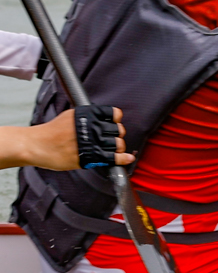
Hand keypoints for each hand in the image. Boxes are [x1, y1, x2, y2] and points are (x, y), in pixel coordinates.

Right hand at [1, 108, 128, 172]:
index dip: (115, 120)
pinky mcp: (90, 157)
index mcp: (88, 115)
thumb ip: (88, 117)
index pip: (114, 114)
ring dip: (118, 147)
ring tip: (110, 149)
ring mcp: (92, 142)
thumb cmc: (51, 132)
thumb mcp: (70, 116)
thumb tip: (106, 119)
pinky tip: (127, 158)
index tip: (112, 124)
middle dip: (116, 135)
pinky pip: (113, 158)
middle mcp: (92, 127)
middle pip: (118, 130)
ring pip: (118, 144)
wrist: (35, 145)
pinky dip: (123, 159)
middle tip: (109, 139)